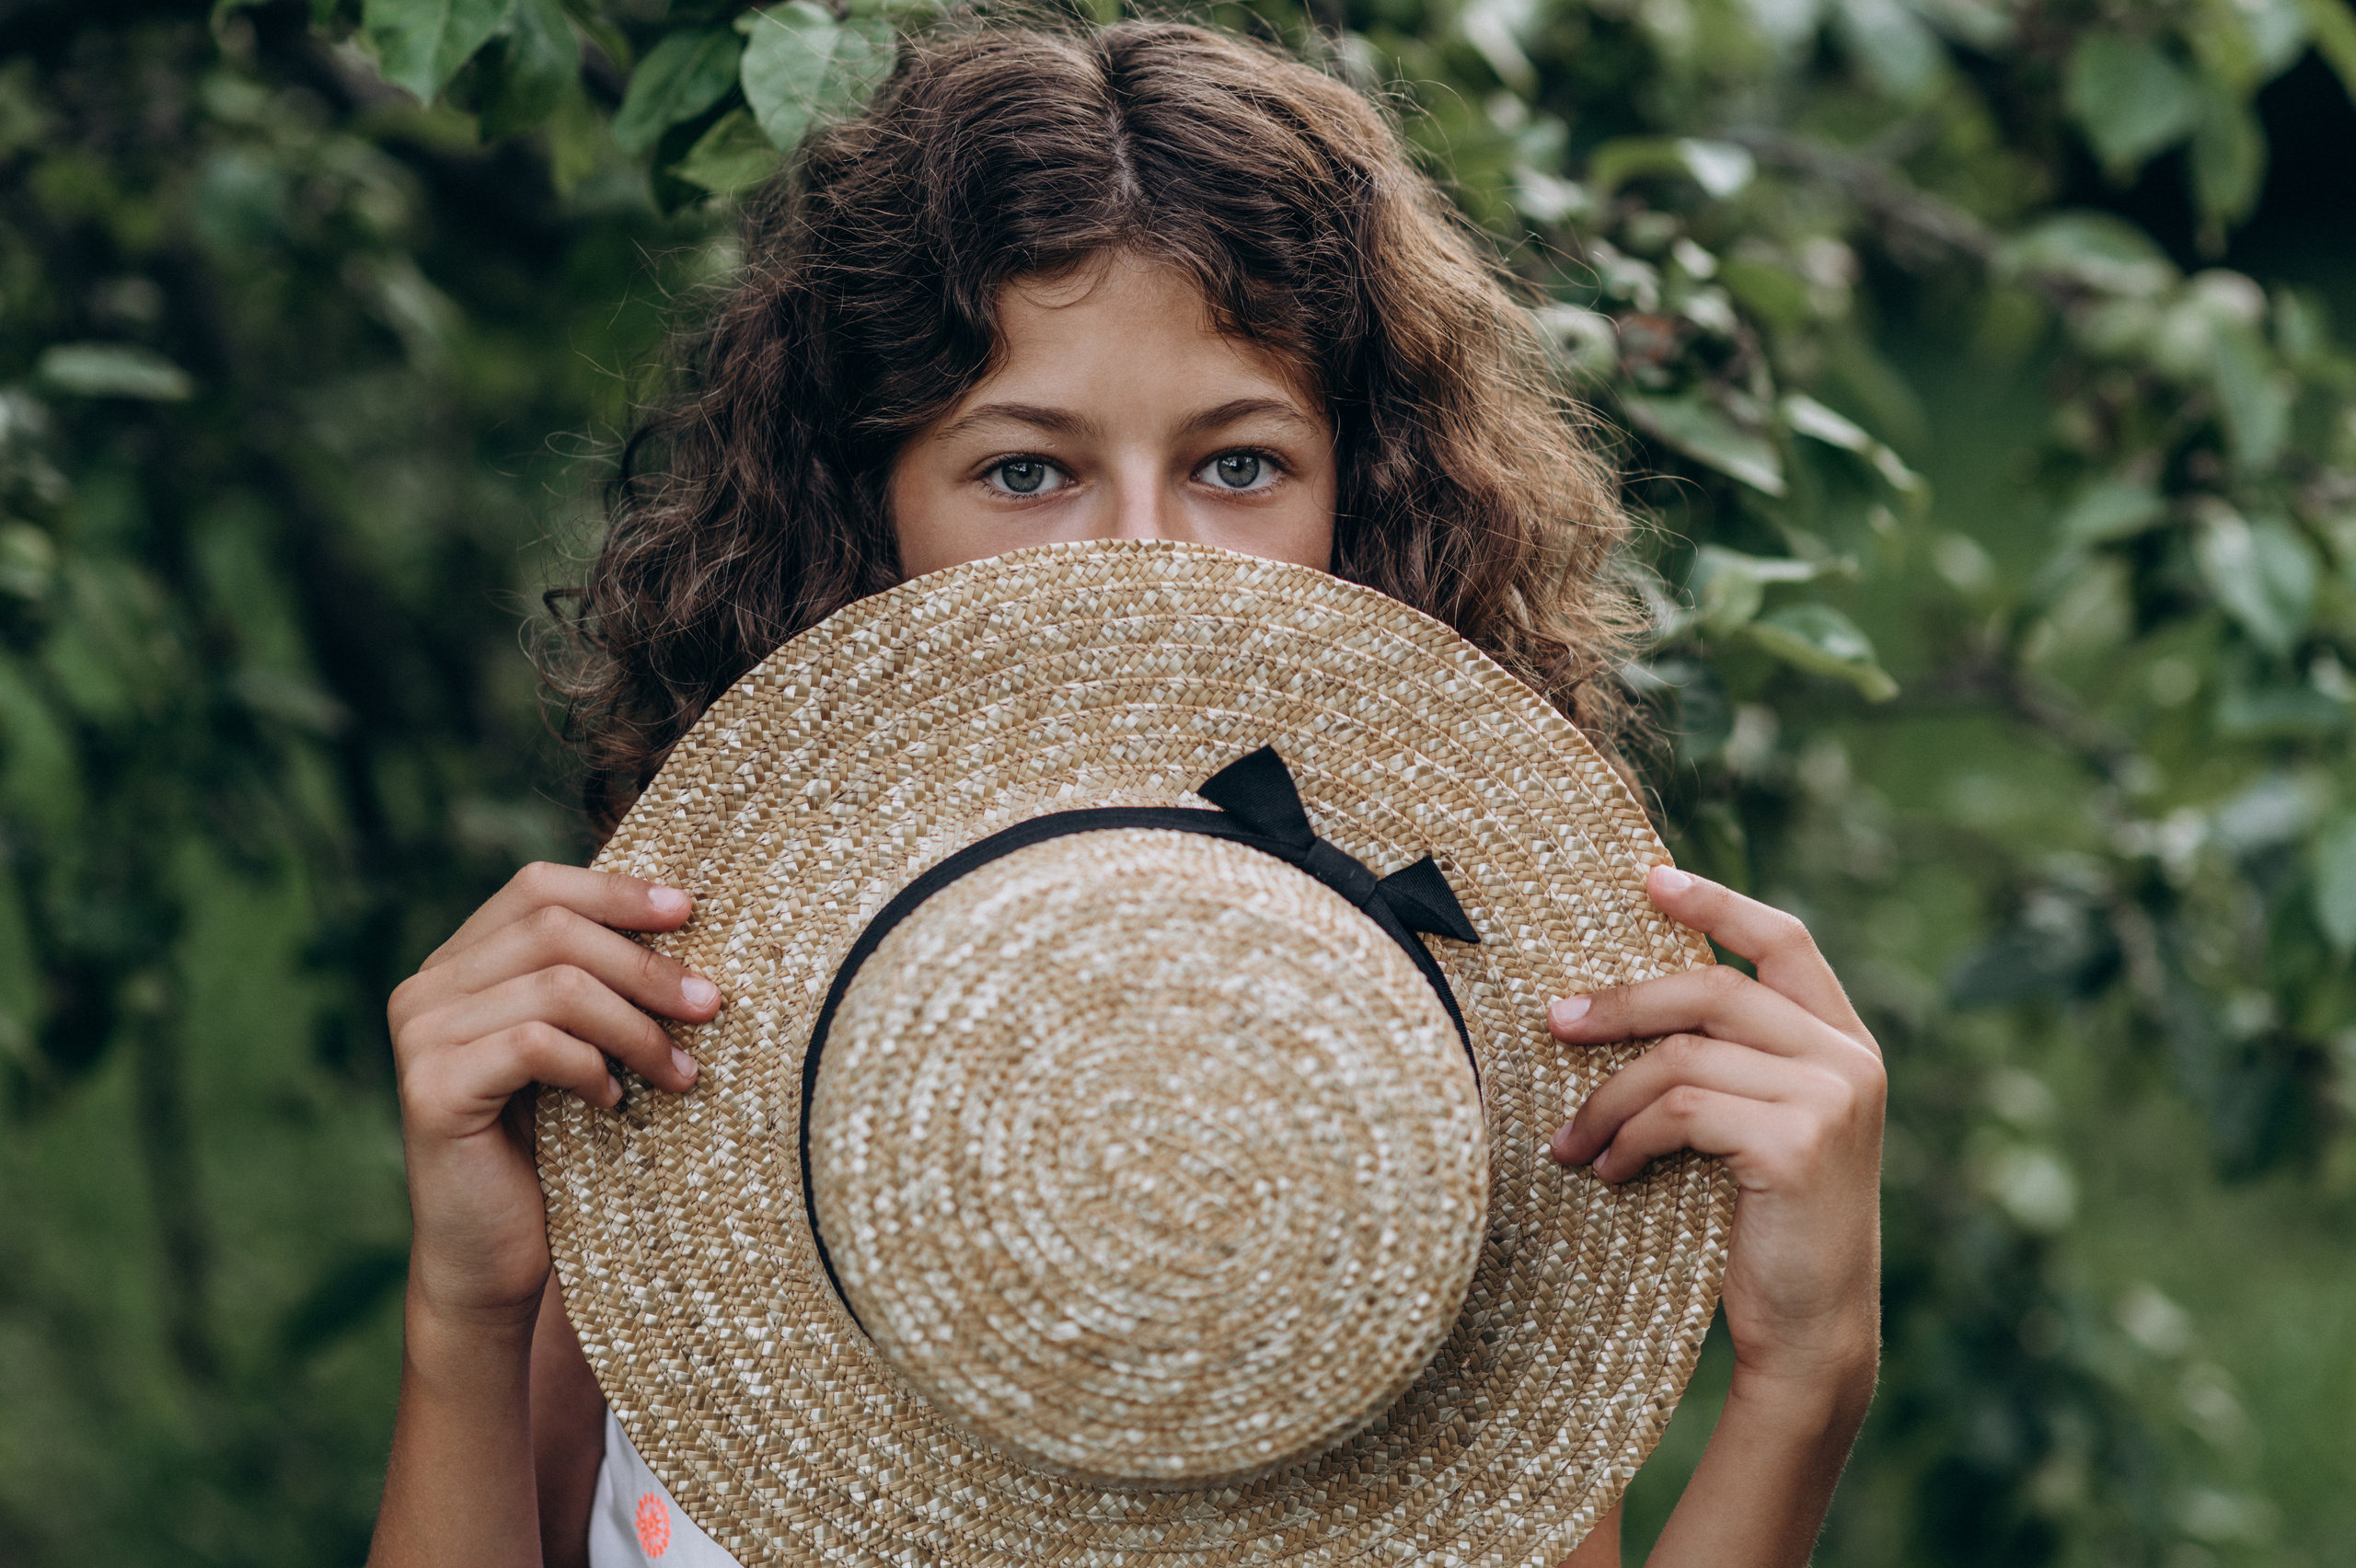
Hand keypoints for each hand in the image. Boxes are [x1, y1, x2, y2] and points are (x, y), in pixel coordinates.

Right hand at [388, 864, 718, 1326]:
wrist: (496, 1258)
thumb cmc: (552, 1148)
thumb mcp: (580, 1047)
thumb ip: (596, 981)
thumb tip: (687, 913)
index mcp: (458, 963)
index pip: (537, 887)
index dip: (615, 891)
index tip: (689, 910)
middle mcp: (425, 988)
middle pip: (555, 929)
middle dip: (646, 965)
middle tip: (710, 1004)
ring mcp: (420, 1036)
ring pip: (557, 987)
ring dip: (637, 1027)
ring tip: (682, 1071)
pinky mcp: (431, 1089)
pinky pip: (537, 1045)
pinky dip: (593, 1068)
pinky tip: (614, 1103)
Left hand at [1546, 866, 1883, 1397]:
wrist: (1811, 1330)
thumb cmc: (1766, 1227)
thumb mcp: (1757, 1125)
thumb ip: (1730, 1060)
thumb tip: (1623, 1003)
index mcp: (1844, 1041)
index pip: (1784, 940)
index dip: (1716, 903)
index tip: (1649, 877)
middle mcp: (1850, 1058)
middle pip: (1712, 990)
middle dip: (1622, 1003)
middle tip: (1554, 1021)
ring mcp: (1831, 1098)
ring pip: (1682, 1057)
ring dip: (1608, 1098)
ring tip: (1568, 1141)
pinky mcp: (1798, 1143)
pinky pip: (1680, 1111)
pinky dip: (1626, 1139)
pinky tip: (1605, 1172)